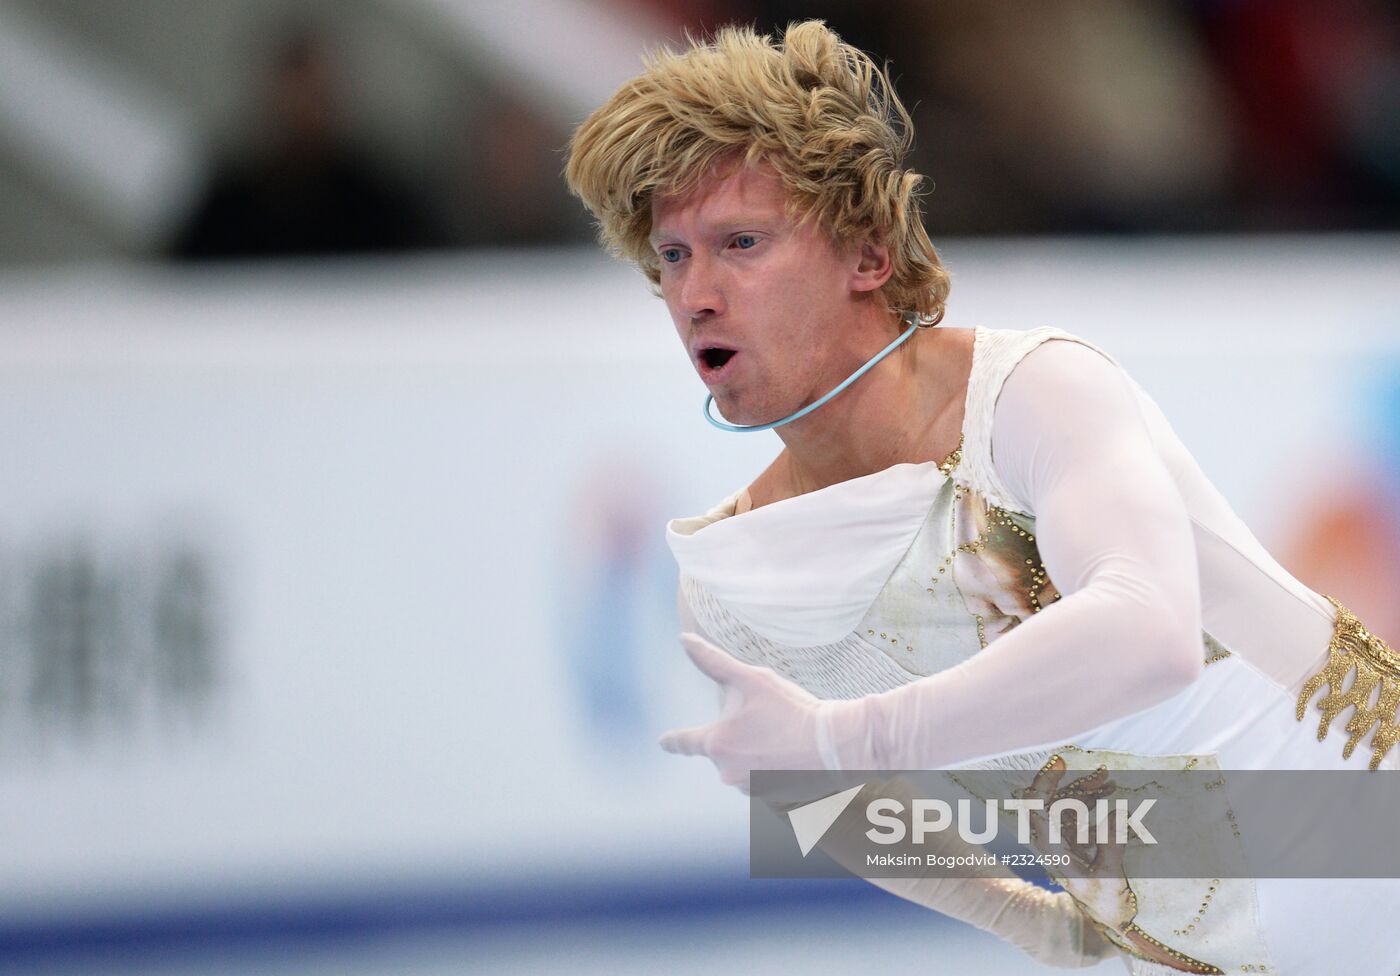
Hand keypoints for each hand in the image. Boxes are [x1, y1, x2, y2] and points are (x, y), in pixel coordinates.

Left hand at [659, 633, 832, 792]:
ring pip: (742, 761)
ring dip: (752, 749)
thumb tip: (684, 639)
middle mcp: (726, 771)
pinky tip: (789, 752)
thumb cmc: (789, 709)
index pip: (684, 741)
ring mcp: (748, 786)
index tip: (664, 741)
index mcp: (716, 744)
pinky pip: (760, 775)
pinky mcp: (769, 796)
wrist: (832, 744)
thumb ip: (713, 661)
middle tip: (766, 719)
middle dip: (735, 732)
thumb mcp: (750, 678)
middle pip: (721, 747)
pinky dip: (769, 764)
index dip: (673, 740)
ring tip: (781, 735)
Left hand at [1024, 756, 1135, 930]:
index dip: (1044, 782)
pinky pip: (1078, 815)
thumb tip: (1117, 810)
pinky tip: (1109, 793)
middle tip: (1100, 771)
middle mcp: (1052, 842)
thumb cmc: (1107, 906)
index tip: (1061, 762)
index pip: (1037, 808)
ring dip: (1085, 791)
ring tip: (1109, 779)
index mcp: (1052, 850)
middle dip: (1074, 784)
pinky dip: (1092, 802)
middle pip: (1052, 802)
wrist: (1107, 925)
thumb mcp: (1111, 877)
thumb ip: (1112, 844)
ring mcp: (1062, 841)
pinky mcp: (1074, 843)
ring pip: (1066, 806)